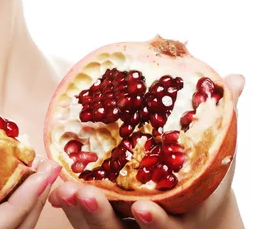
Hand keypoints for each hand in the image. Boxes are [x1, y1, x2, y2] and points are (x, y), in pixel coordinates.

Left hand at [49, 74, 244, 228]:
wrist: (193, 208)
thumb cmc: (204, 176)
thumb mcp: (216, 153)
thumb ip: (225, 119)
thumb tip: (237, 79)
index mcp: (179, 219)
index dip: (153, 222)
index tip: (140, 208)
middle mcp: (146, 228)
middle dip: (102, 216)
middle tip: (86, 194)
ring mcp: (121, 226)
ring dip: (78, 211)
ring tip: (64, 187)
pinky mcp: (100, 219)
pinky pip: (81, 219)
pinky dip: (67, 205)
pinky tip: (55, 186)